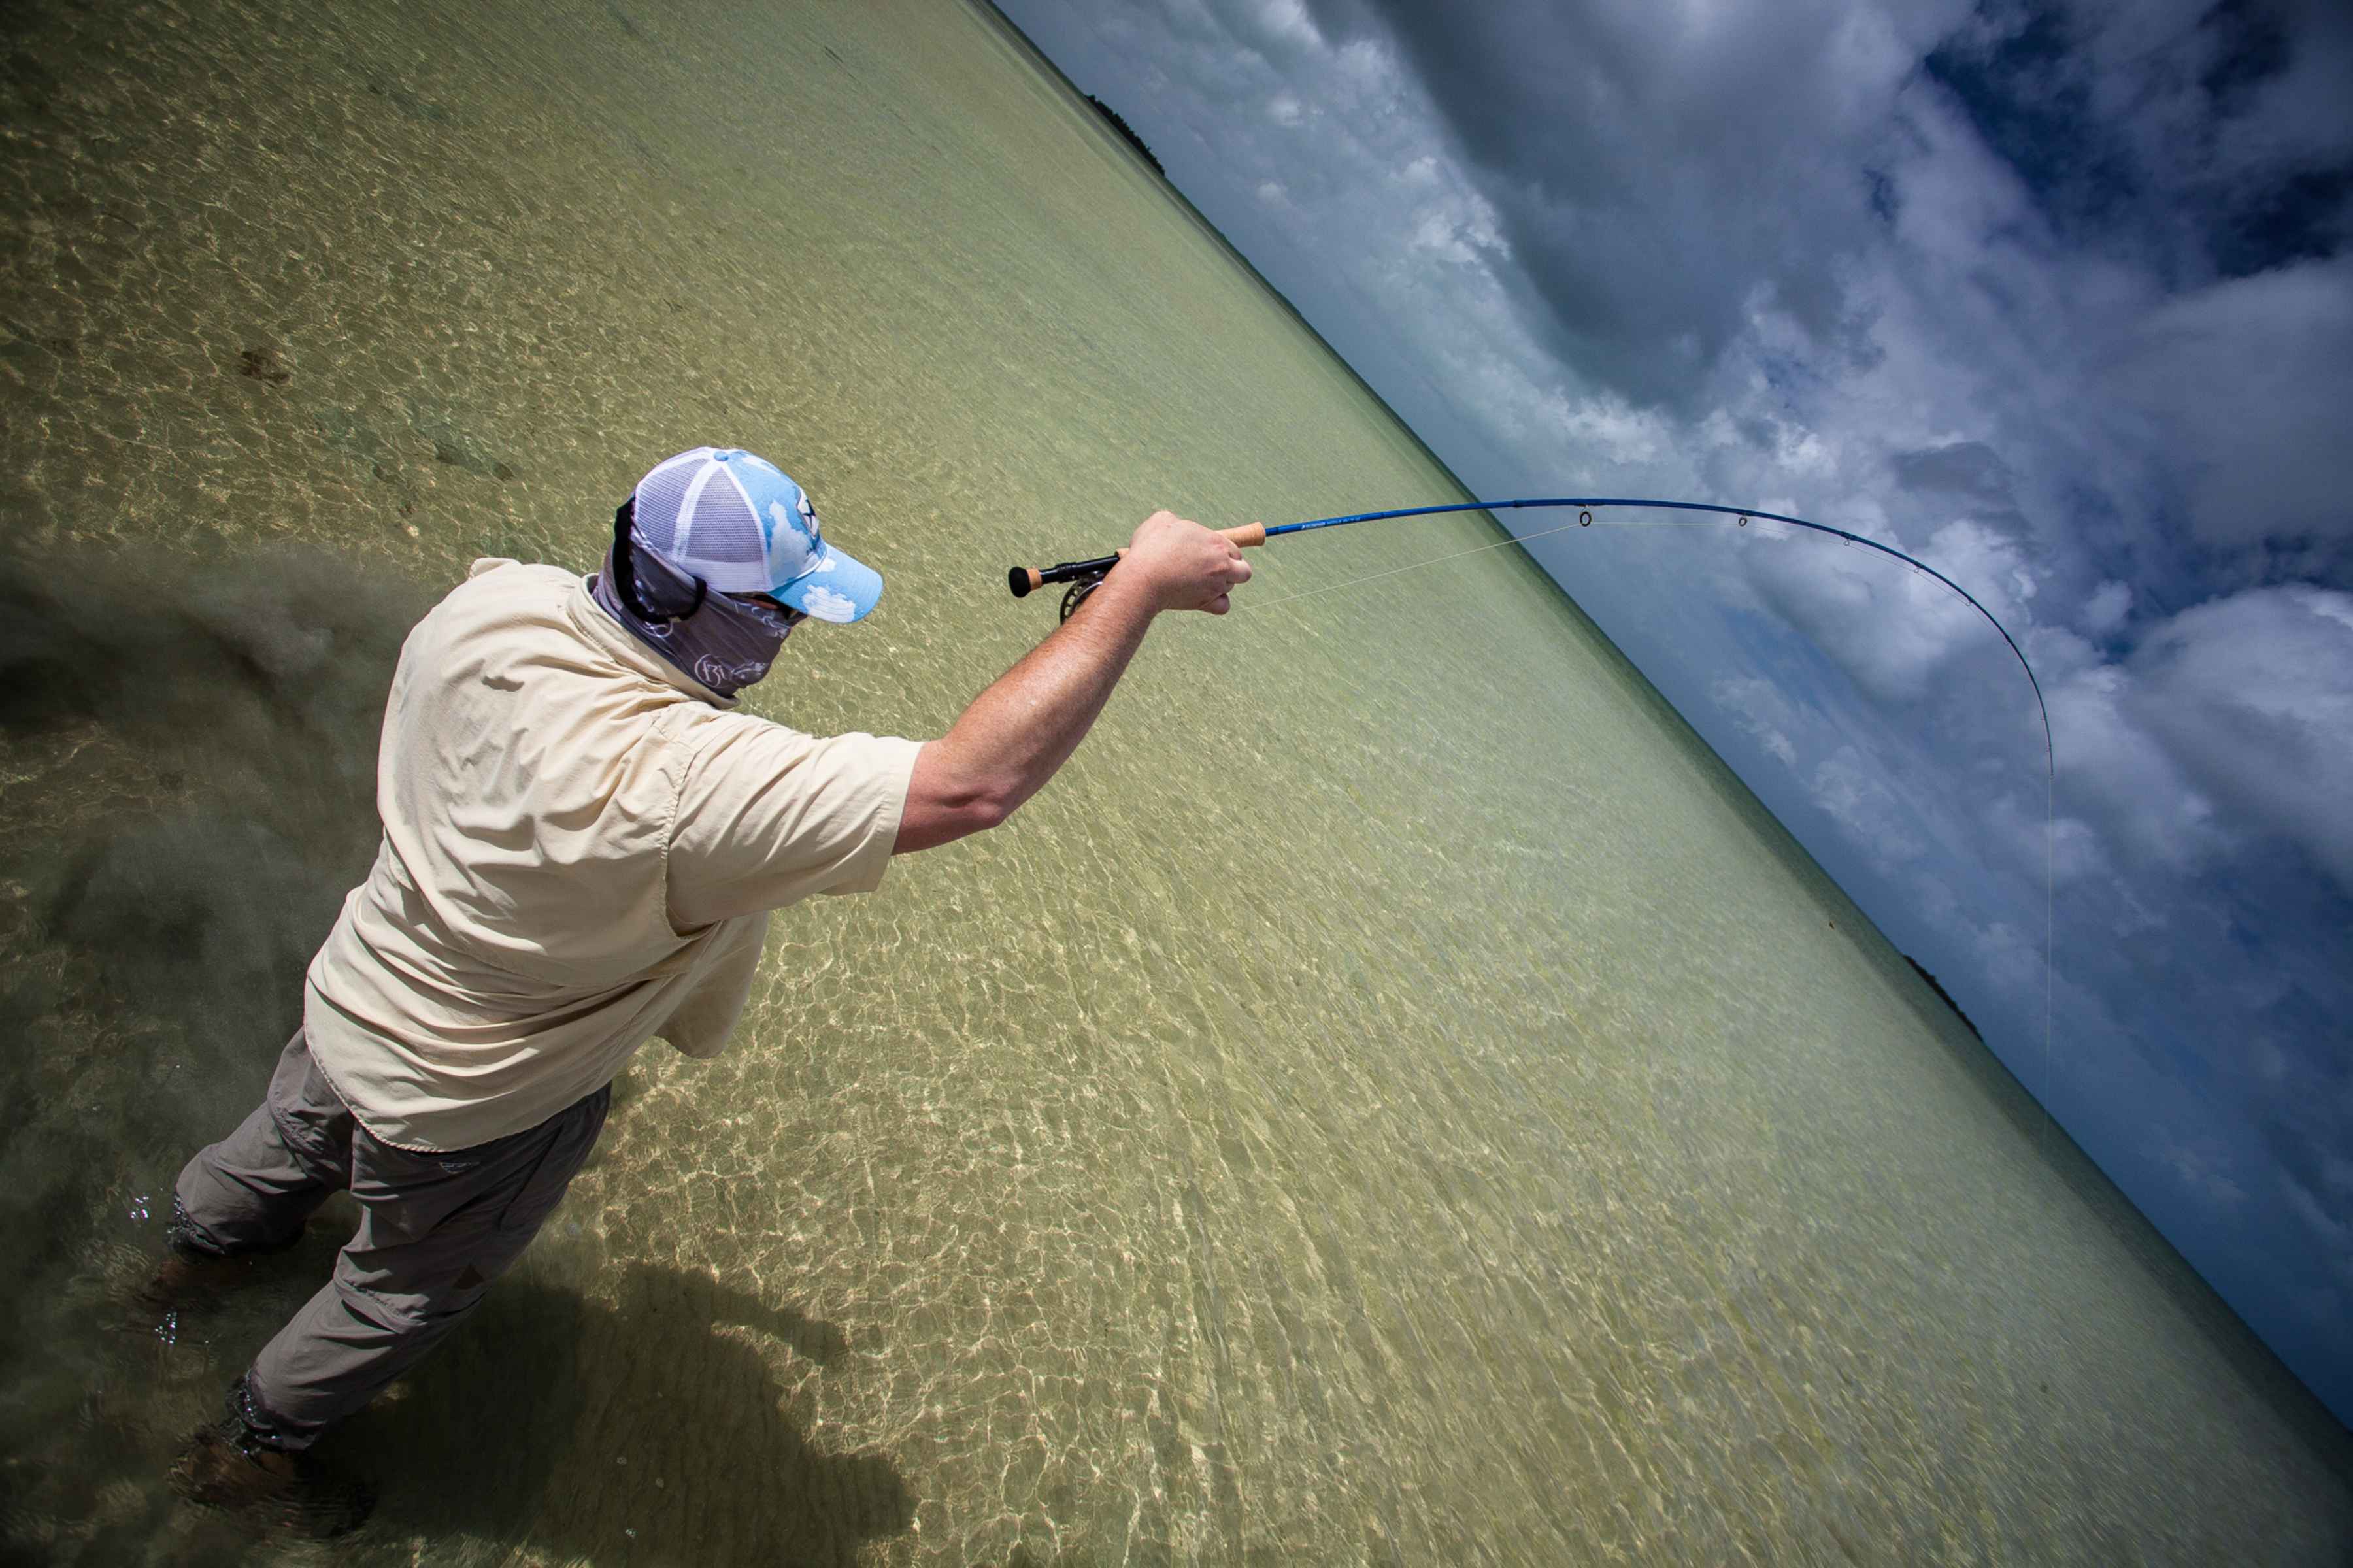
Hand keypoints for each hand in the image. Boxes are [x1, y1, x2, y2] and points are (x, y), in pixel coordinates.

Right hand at [1119, 510, 1253, 614]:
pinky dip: (1217, 603)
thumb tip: (1177, 526)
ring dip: (1219, 585)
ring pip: (1231, 586)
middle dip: (1230, 569)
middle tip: (1210, 570)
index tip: (1208, 556)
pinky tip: (1205, 598)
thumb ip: (1176, 521)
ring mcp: (1216, 584)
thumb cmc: (1149, 548)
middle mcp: (1221, 563)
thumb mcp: (1162, 520)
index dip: (1222, 553)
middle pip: (1242, 569)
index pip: (1233, 549)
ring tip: (1197, 582)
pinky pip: (1224, 606)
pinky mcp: (1207, 602)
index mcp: (1215, 541)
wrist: (1142, 577)